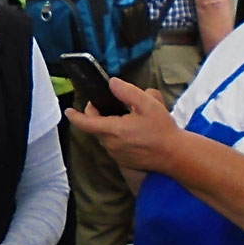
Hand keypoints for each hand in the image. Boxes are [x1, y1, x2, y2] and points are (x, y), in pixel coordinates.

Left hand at [67, 76, 184, 173]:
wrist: (175, 155)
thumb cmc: (162, 130)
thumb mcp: (148, 104)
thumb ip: (128, 92)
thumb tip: (112, 83)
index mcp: (114, 130)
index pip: (86, 123)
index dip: (75, 116)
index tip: (68, 110)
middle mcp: (111, 144)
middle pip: (94, 128)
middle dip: (95, 115)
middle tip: (105, 104)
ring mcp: (116, 155)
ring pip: (103, 137)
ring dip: (106, 126)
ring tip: (122, 116)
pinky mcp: (123, 161)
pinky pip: (113, 146)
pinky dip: (115, 136)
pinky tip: (130, 130)